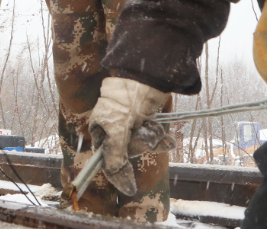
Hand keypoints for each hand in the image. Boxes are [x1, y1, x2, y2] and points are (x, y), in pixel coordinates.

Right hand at [87, 77, 173, 196]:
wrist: (143, 77)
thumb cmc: (124, 102)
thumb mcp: (116, 130)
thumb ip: (115, 154)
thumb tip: (114, 173)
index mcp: (100, 130)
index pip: (107, 160)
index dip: (118, 174)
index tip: (130, 189)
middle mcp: (114, 130)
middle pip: (128, 152)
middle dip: (139, 146)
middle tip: (142, 133)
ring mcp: (130, 126)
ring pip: (142, 145)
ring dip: (151, 139)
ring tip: (154, 128)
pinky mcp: (144, 121)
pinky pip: (152, 137)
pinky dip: (159, 137)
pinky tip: (167, 138)